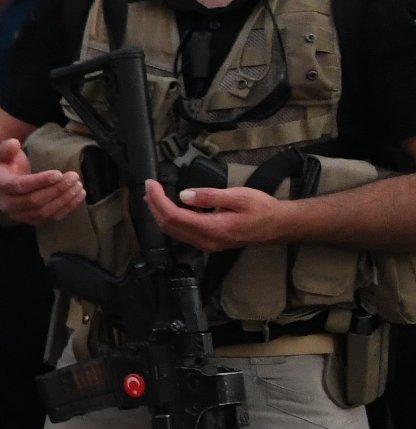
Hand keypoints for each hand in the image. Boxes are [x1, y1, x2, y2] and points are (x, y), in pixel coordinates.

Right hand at [0, 152, 87, 226]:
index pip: (20, 186)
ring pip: (44, 211)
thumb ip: (6, 147)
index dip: (40, 181)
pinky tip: (78, 195)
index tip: (59, 173)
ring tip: (78, 185)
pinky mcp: (33, 220)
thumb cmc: (8, 165)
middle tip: (73, 177)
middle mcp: (6, 204)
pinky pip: (52, 218)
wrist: (7, 182)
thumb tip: (14, 144)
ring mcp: (19, 215)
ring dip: (64, 199)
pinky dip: (68, 208)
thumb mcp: (4, 153)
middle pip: (34, 201)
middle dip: (56, 189)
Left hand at [148, 177, 293, 250]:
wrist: (278, 225)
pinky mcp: (209, 242)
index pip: (173, 216)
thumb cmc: (262, 209)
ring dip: (161, 213)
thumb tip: (184, 195)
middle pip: (168, 226)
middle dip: (154, 206)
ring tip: (155, 195)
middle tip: (149, 187)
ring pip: (173, 231)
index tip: (151, 184)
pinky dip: (172, 219)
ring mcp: (206, 244)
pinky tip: (173, 206)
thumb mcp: (238, 196)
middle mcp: (205, 241)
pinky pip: (183, 233)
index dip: (157, 200)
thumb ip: (209, 196)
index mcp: (211, 229)